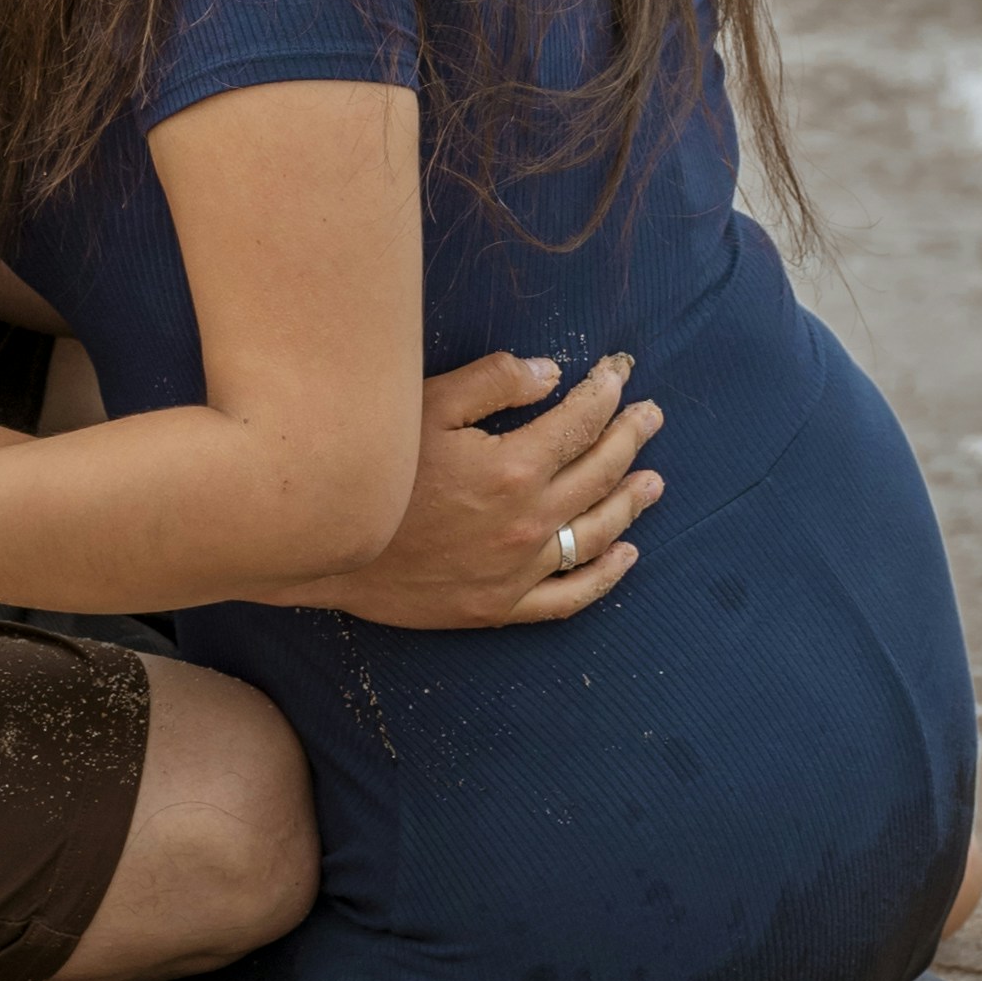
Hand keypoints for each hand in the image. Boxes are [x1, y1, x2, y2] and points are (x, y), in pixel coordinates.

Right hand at [320, 349, 663, 631]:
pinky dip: (604, 577)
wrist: (328, 547)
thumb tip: (551, 374)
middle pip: (598, 473)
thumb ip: (494, 382)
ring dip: (630, 503)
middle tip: (651, 415)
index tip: (620, 373)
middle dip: (630, 437)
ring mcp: (517, 570)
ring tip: (654, 482)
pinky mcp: (499, 607)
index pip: (581, 422)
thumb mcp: (427, 404)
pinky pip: (569, 596)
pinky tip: (625, 556)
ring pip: (594, 533)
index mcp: (514, 467)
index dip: (606, 392)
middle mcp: (528, 522)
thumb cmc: (377, 468)